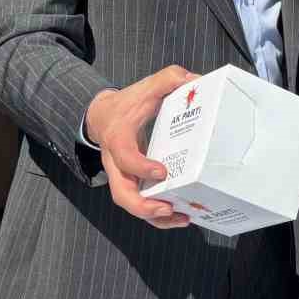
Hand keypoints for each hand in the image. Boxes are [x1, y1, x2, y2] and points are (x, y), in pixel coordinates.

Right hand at [85, 66, 197, 228]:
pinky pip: (140, 203)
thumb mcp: (146, 87)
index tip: (162, 171)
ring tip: (181, 218)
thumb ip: (168, 79)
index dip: (140, 166)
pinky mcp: (131, 182)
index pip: (124, 157)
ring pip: (131, 204)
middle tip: (168, 208)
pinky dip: (157, 214)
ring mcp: (122, 176)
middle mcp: (116, 163)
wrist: (103, 116)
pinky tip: (179, 216)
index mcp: (118, 138)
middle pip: (121, 193)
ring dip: (154, 216)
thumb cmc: (127, 104)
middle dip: (143, 206)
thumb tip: (195, 81)